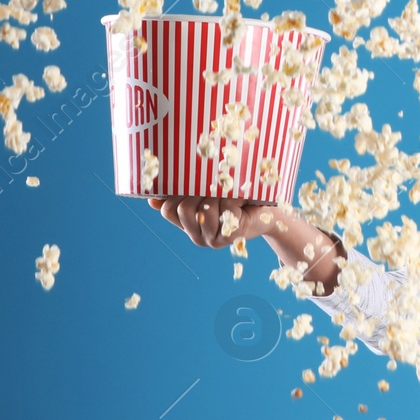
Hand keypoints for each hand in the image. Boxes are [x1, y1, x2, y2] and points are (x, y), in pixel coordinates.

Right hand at [147, 195, 276, 248]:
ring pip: (203, 210)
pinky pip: (224, 211)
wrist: (269, 212)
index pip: (167, 210)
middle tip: (216, 183)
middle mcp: (197, 237)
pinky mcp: (230, 237)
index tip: (191, 180)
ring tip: (230, 191)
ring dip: (218, 194)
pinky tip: (241, 200)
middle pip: (183, 209)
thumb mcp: (208, 192)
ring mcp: (213, 240)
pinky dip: (233, 199)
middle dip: (199, 191)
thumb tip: (151, 199)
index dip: (176, 193)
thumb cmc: (237, 196)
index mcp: (189, 226)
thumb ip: (182, 193)